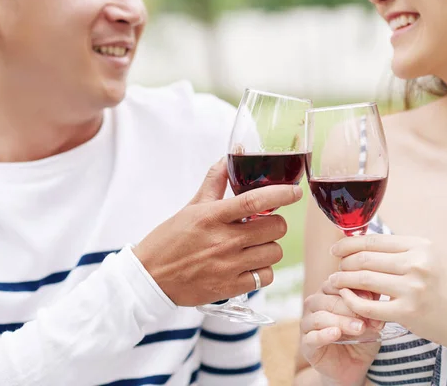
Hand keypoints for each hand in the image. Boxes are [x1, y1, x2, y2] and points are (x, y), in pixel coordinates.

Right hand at [134, 159, 302, 305]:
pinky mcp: (230, 287)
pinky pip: (266, 276)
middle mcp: (223, 241)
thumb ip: (214, 183)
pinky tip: (249, 265)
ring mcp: (228, 266)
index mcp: (212, 217)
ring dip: (269, 247)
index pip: (255, 201)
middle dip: (275, 224)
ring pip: (274, 252)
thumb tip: (228, 159)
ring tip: (254, 246)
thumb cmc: (170, 240)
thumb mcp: (191, 208)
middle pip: (275, 228)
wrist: (150, 278)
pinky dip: (263, 270)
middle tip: (264, 225)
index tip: (295, 191)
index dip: (281, 194)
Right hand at [300, 280, 380, 385]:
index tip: (371, 298)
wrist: (353, 366)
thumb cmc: (361, 337)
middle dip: (348, 307)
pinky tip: (336, 334)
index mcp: (328, 293)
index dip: (353, 289)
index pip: (335, 283)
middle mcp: (314, 304)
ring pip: (319, 317)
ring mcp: (307, 324)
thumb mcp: (370, 321)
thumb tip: (375, 301)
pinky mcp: (306, 344)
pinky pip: (311, 337)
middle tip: (366, 317)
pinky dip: (324, 335)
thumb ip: (371, 310)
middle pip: (327, 300)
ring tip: (359, 328)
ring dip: (340, 321)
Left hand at [329, 234, 446, 347]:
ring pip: (363, 279)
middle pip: (364, 258)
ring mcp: (412, 289)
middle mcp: (417, 264)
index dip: (348, 244)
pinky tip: (346, 299)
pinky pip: (367, 306)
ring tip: (334, 282)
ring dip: (343, 280)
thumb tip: (359, 239)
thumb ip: (399, 250)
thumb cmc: (443, 288)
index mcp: (421, 246)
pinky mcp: (407, 313)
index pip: (373, 240)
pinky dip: (351, 301)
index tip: (336, 249)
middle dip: (344, 263)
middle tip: (337, 269)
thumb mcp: (428, 259)